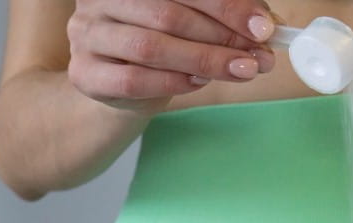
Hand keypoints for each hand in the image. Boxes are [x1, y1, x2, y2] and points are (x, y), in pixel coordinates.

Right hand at [67, 0, 277, 107]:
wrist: (118, 84)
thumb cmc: (161, 44)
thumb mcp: (193, 22)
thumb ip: (224, 17)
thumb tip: (267, 25)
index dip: (226, 5)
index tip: (263, 26)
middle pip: (168, 13)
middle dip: (221, 37)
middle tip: (256, 57)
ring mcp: (87, 34)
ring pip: (151, 47)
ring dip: (203, 61)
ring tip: (237, 70)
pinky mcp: (85, 73)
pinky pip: (133, 79)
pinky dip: (173, 82)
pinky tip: (199, 83)